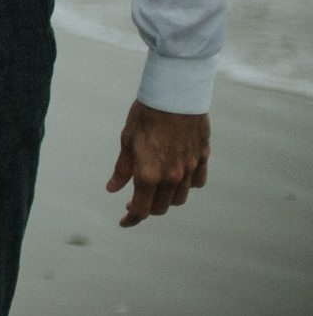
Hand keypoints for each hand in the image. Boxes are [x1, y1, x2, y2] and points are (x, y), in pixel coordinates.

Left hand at [105, 99, 208, 226]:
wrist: (175, 94)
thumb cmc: (146, 115)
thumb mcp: (127, 140)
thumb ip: (122, 169)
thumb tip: (113, 189)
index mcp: (149, 174)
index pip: (141, 209)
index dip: (132, 219)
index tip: (124, 221)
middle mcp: (172, 177)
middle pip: (161, 207)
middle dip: (147, 208)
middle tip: (134, 201)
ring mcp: (190, 169)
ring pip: (180, 197)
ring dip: (166, 198)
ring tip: (154, 188)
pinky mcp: (202, 158)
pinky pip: (197, 182)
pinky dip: (187, 185)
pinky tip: (177, 177)